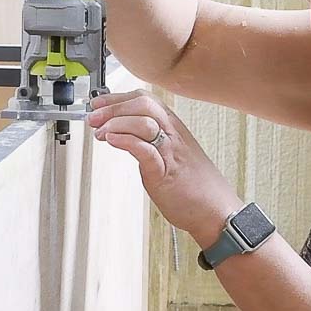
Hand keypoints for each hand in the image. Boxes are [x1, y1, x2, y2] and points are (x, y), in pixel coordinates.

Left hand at [87, 90, 241, 248]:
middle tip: (93, 118)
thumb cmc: (195, 188)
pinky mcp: (164, 172)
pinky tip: (112, 140)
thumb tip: (125, 137)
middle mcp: (173, 135)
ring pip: (143, 121)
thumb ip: (151, 143)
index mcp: (174, 128)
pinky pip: (145, 149)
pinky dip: (125, 141)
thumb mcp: (171, 156)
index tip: (98, 104)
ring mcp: (170, 152)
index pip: (145, 99)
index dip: (117, 98)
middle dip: (112, 107)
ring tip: (100, 132)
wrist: (216, 212)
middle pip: (143, 104)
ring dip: (115, 122)